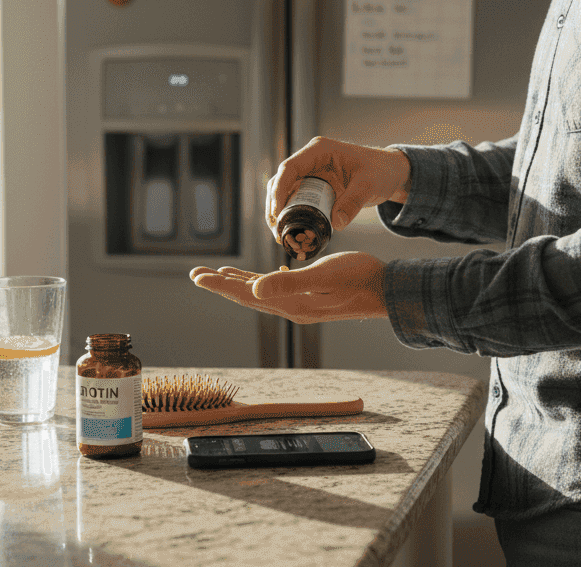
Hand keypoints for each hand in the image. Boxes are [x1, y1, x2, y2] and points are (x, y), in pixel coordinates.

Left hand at [189, 252, 387, 323]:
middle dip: (219, 285)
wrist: (386, 289)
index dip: (220, 286)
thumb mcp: (323, 276)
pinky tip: (250, 276)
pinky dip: (257, 280)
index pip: (247, 295)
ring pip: (258, 292)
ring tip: (213, 274)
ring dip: (234, 283)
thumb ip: (289, 283)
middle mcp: (291, 307)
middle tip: (194, 273)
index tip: (197, 276)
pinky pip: (274, 288)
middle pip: (246, 295)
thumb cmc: (359, 278)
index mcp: (291, 304)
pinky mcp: (307, 295)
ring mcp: (299, 303)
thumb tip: (254, 289)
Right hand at [267, 136, 410, 233]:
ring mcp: (310, 173)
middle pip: (281, 181)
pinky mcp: (314, 187)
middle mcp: (310, 160)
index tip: (277, 214)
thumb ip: (353, 202)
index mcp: (319, 151)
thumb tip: (336, 224)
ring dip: (279, 213)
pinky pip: (297, 200)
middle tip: (276, 231)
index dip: (279, 191)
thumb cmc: (381, 171)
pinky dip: (292, 215)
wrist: (390, 173)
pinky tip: (292, 232)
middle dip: (274, 206)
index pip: (289, 168)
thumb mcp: (369, 185)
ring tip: (280, 236)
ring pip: (285, 192)